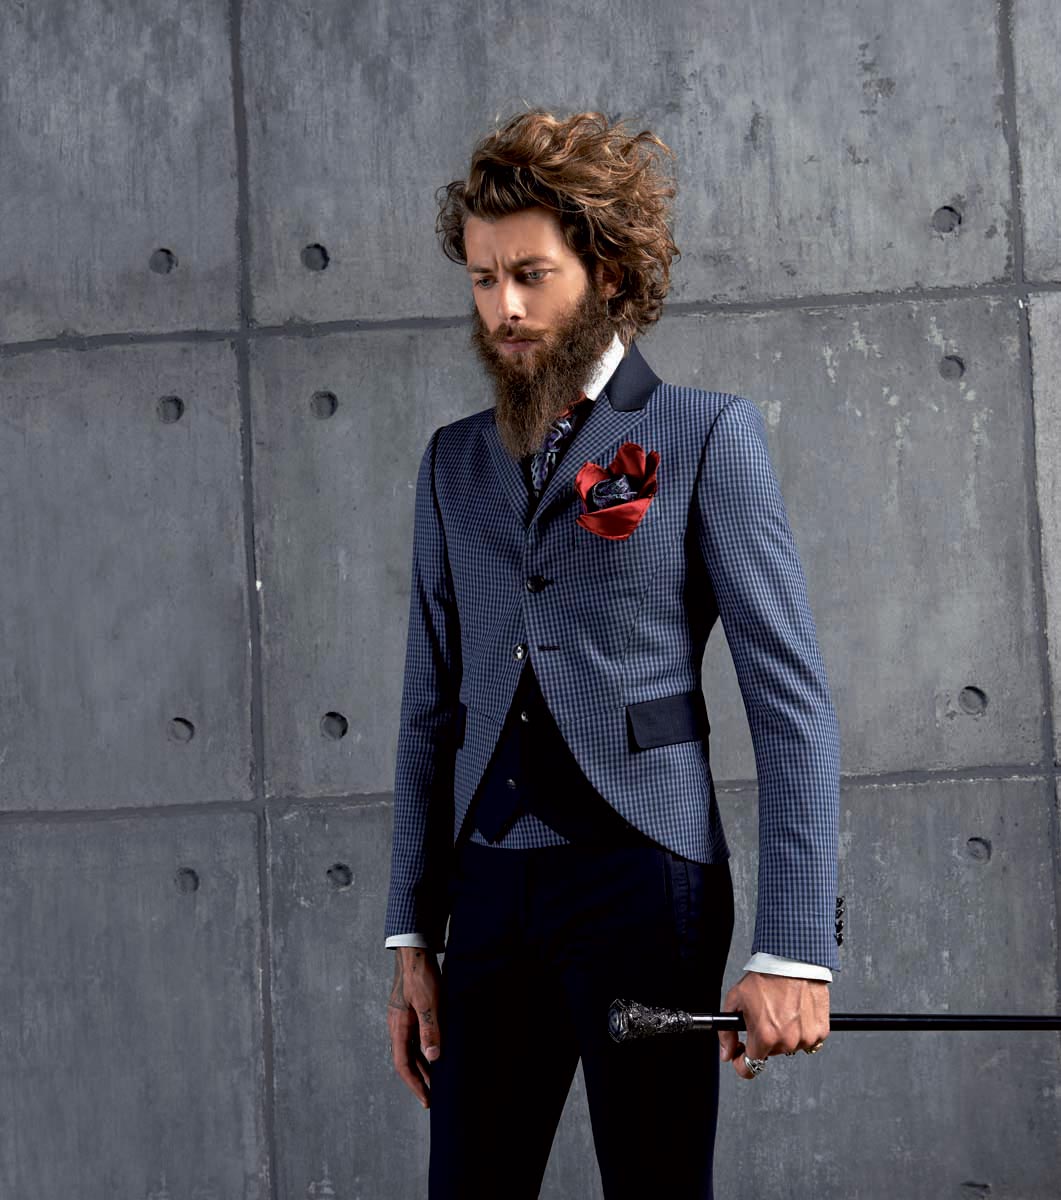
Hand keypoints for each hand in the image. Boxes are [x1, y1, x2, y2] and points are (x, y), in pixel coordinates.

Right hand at [387, 946, 441, 1107]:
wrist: (415, 950)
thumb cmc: (421, 975)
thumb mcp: (429, 1003)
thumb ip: (430, 1029)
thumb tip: (433, 1057)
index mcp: (398, 1026)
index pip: (403, 1064)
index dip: (415, 1084)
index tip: (426, 1100)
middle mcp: (397, 1025)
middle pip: (406, 1060)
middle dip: (419, 1080)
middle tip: (432, 1097)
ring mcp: (403, 1018)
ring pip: (411, 1049)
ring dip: (423, 1065)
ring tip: (436, 1080)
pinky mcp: (410, 1010)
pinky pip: (416, 1037)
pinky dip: (425, 1049)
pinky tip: (436, 1052)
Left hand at [717, 972, 828, 1079]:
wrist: (793, 961)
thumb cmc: (766, 976)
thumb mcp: (735, 999)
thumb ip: (726, 1032)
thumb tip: (727, 1053)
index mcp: (764, 1036)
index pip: (750, 1068)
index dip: (741, 1062)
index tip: (741, 1054)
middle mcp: (786, 1041)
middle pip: (770, 1053)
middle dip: (764, 1039)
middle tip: (764, 1016)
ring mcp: (806, 1038)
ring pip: (789, 1046)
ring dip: (784, 1034)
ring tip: (781, 1010)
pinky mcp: (821, 1031)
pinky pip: (808, 1039)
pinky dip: (802, 1029)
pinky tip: (796, 1012)